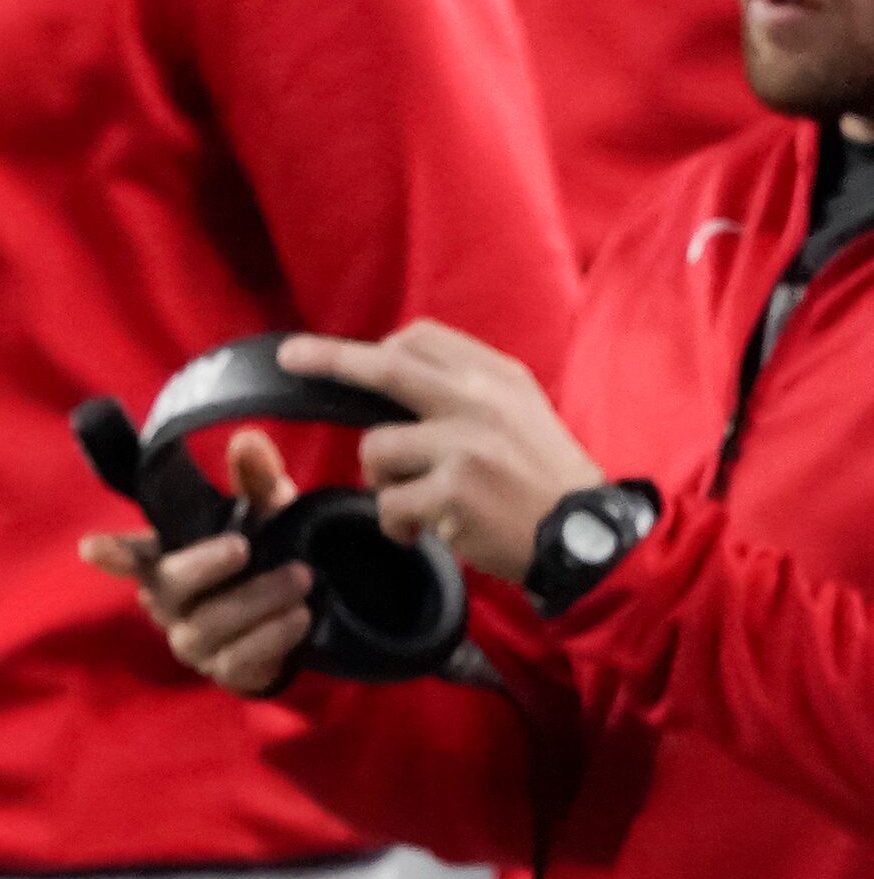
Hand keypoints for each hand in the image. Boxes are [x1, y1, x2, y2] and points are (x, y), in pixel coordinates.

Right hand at [82, 430, 315, 696]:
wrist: (299, 618)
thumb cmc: (265, 554)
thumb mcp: (264, 512)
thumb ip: (256, 479)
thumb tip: (247, 440)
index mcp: (166, 557)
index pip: (129, 555)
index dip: (111, 553)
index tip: (90, 548)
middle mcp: (168, 601)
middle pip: (166, 587)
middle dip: (201, 565)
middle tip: (243, 546)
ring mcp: (193, 641)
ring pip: (208, 624)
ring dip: (256, 600)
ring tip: (300, 578)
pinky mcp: (224, 671)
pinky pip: (239, 659)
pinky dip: (271, 637)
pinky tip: (300, 616)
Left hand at [277, 321, 600, 583]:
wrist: (588, 540)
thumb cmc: (544, 480)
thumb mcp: (520, 412)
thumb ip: (465, 390)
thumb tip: (391, 367)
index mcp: (497, 377)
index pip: (423, 339)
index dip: (376, 348)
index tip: (341, 354)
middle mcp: (480, 402)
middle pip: (387, 367)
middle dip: (329, 359)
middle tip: (290, 357)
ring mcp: (465, 445)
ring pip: (377, 447)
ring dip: (380, 480)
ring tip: (412, 502)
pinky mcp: (454, 491)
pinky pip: (389, 502)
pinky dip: (394, 522)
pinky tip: (418, 532)